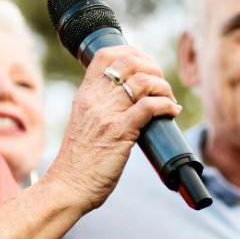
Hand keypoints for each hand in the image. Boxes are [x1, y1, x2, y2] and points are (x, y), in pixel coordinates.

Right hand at [42, 46, 179, 210]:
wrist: (67, 187)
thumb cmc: (78, 162)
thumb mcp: (84, 124)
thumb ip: (99, 108)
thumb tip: (127, 101)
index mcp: (85, 95)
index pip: (105, 55)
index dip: (131, 52)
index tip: (146, 64)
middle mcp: (95, 99)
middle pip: (129, 62)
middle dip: (153, 68)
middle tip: (161, 85)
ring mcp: (107, 114)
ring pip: (143, 81)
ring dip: (164, 88)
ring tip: (169, 100)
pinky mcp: (120, 132)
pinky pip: (150, 106)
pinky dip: (167, 105)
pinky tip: (172, 112)